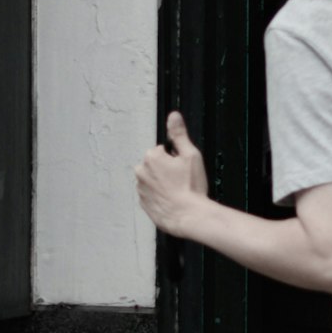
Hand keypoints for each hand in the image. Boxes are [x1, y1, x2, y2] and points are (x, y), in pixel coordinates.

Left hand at [134, 112, 210, 234]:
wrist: (188, 215)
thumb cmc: (190, 187)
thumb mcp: (191, 155)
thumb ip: (179, 134)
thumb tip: (173, 116)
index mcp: (151, 157)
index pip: (163, 151)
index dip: (176, 159)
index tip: (183, 169)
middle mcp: (141, 172)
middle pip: (156, 165)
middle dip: (167, 170)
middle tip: (182, 180)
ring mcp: (140, 189)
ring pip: (153, 180)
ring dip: (162, 183)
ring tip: (178, 191)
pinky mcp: (143, 203)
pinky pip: (151, 194)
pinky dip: (159, 196)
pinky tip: (172, 200)